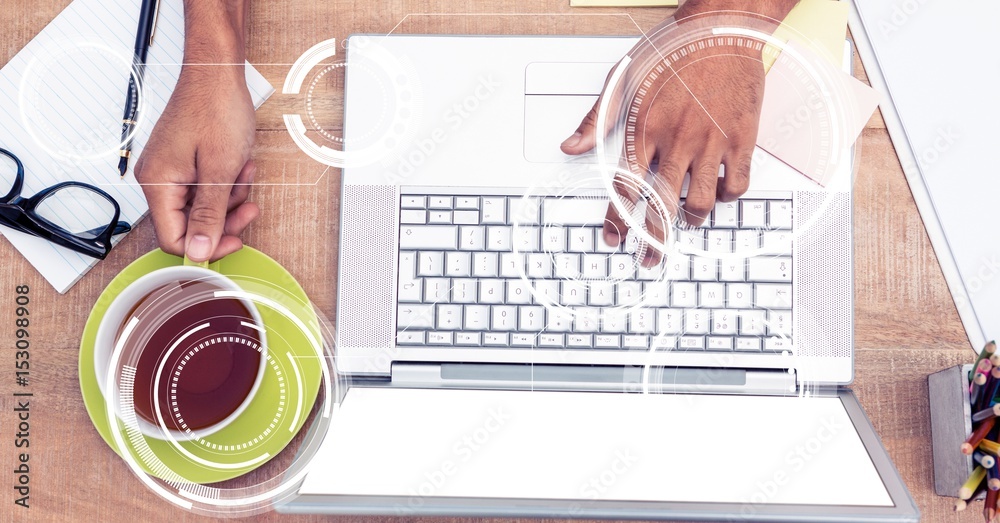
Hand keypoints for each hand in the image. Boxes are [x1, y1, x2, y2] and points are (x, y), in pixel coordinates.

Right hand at [135, 64, 258, 261]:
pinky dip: (224, 182)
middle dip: (224, 218)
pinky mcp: (181, 162)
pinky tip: (239, 166)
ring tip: (244, 173)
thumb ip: (209, 215)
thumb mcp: (220, 171)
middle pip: (188, 223)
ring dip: (229, 197)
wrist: (217, 73)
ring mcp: (168, 169)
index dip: (206, 247)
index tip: (236, 241)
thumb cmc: (217, 110)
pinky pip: (203, 186)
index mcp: (158, 184)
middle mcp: (157, 179)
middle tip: (249, 207)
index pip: (173, 239)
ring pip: (200, 206)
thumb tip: (199, 252)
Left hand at [561, 0, 795, 265]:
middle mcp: (676, 140)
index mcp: (643, 129)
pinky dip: (728, 197)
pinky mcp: (741, 138)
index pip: (624, 188)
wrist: (721, 26)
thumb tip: (570, 146)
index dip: (618, 220)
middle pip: (661, 206)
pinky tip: (719, 194)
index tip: (615, 238)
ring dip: (690, 220)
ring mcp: (711, 141)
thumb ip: (595, 119)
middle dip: (653, 240)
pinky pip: (737, 185)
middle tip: (650, 258)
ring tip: (684, 222)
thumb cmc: (671, 48)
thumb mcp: (621, 78)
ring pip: (701, 202)